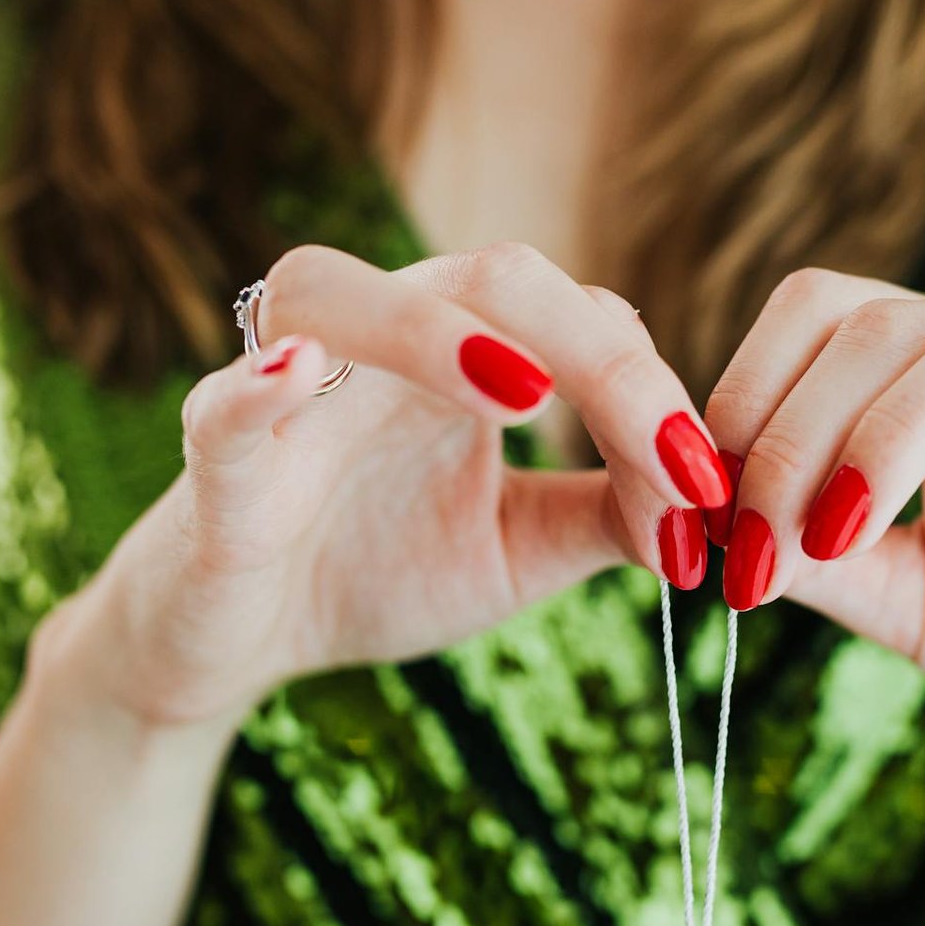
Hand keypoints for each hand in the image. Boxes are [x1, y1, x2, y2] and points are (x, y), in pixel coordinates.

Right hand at [53, 243, 730, 732]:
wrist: (241, 646)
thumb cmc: (376, 570)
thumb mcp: (520, 550)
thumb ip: (608, 515)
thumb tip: (711, 502)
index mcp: (463, 353)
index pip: (578, 322)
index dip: (655, 395)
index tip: (711, 493)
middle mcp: (378, 343)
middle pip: (490, 279)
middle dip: (599, 358)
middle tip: (679, 456)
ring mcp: (289, 391)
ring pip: (346, 297)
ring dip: (438, 331)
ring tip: (528, 392)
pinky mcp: (213, 463)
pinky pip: (221, 406)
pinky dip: (255, 387)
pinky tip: (295, 374)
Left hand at [704, 202, 924, 853]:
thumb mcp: (914, 607)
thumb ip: (822, 561)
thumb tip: (708, 527)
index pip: (818, 329)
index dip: (740, 409)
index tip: (704, 531)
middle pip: (876, 325)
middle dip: (789, 435)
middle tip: (755, 552)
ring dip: (886, 426)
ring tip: (840, 531)